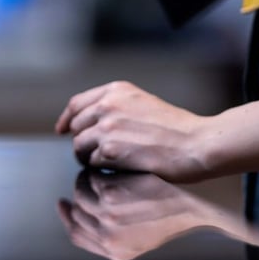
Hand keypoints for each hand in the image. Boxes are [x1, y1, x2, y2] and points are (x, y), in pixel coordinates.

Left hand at [55, 80, 211, 181]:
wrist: (197, 144)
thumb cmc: (177, 128)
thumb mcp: (143, 103)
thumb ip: (116, 107)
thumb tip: (90, 122)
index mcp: (116, 90)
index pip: (76, 104)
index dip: (65, 119)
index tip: (61, 130)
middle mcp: (108, 105)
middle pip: (75, 126)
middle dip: (81, 141)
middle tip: (94, 154)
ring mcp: (107, 127)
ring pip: (79, 146)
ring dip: (88, 157)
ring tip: (106, 164)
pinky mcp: (110, 150)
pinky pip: (92, 162)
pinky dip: (101, 168)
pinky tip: (117, 169)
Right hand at [57, 169, 221, 259]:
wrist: (196, 198)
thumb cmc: (174, 212)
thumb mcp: (143, 235)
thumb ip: (116, 233)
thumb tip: (90, 220)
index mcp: (115, 251)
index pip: (77, 236)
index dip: (68, 218)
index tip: (63, 204)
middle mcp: (107, 237)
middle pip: (75, 214)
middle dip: (78, 196)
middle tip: (84, 181)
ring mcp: (107, 216)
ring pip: (80, 193)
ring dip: (87, 179)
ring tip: (102, 170)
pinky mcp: (110, 193)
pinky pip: (92, 176)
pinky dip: (99, 168)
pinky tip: (114, 164)